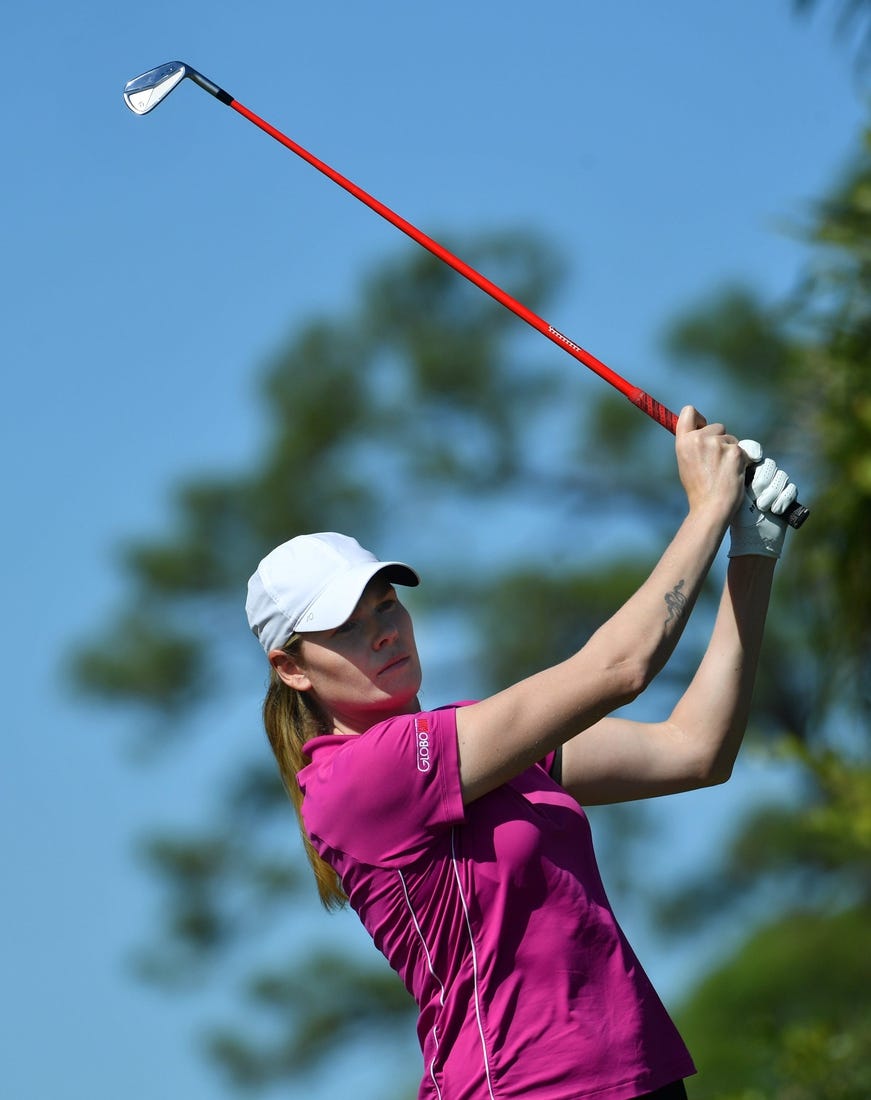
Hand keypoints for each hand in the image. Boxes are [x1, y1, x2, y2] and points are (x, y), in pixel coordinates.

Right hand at [675, 406, 746, 520]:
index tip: (703, 426)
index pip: (689, 412)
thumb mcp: (686, 463)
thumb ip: (693, 445)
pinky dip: (741, 461)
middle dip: (721, 440)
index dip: (699, 418)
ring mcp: (718, 444)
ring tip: (723, 471)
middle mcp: (699, 438)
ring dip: (731, 451)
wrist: (711, 507)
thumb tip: (703, 432)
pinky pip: (743, 449)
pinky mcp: (735, 451)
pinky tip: (733, 474)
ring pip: (731, 438)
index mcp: (683, 441)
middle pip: (717, 426)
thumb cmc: (698, 489)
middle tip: (716, 462)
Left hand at [728, 441, 798, 557]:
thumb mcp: (729, 493)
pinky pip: (791, 488)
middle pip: (768, 464)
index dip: (753, 452)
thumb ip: (729, 474)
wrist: (750, 537)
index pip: (752, 451)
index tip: (753, 458)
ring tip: (762, 507)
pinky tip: (775, 510)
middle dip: (762, 481)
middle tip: (755, 497)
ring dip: (772, 492)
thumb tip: (726, 454)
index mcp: (745, 471)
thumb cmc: (736, 516)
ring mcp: (776, 485)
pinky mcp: (787, 495)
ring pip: (781, 476)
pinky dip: (783, 499)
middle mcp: (761, 475)